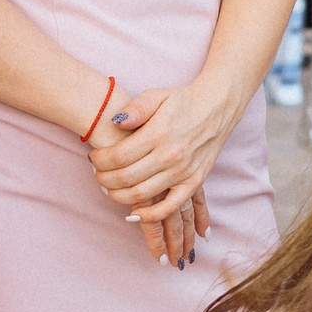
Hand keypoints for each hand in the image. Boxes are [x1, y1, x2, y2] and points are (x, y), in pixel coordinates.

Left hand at [87, 82, 237, 243]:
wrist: (217, 108)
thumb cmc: (183, 101)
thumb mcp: (157, 95)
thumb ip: (135, 108)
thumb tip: (115, 122)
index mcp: (158, 133)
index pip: (118, 156)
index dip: (99, 161)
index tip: (94, 158)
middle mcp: (170, 155)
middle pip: (125, 178)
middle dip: (103, 179)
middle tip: (97, 174)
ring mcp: (183, 171)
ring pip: (142, 195)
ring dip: (118, 196)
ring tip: (110, 187)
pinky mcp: (194, 182)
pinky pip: (170, 207)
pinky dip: (150, 215)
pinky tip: (135, 213)